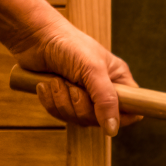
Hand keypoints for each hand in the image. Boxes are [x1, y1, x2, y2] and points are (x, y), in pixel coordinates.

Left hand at [10, 15, 141, 135]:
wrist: (34, 35)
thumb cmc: (68, 45)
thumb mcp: (93, 70)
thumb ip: (106, 100)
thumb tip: (113, 130)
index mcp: (118, 80)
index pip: (132, 111)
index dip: (119, 116)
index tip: (103, 109)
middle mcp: (103, 90)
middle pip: (101, 120)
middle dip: (81, 106)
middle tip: (72, 87)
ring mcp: (83, 96)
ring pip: (79, 120)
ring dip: (63, 102)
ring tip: (56, 81)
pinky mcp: (63, 99)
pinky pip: (61, 115)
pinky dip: (50, 101)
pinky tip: (45, 84)